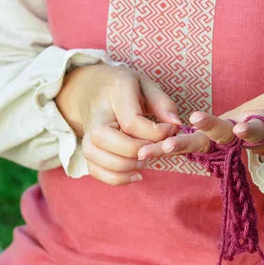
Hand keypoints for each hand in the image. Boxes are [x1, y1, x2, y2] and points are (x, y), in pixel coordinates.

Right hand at [56, 63, 180, 185]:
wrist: (94, 89)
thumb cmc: (127, 88)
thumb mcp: (148, 86)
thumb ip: (163, 104)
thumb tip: (175, 124)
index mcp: (115, 93)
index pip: (131, 121)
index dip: (155, 133)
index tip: (170, 131)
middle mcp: (97, 113)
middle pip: (104, 138)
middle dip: (134, 151)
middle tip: (153, 150)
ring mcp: (87, 132)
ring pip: (93, 154)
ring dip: (122, 167)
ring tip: (143, 163)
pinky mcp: (87, 148)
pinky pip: (94, 169)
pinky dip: (115, 178)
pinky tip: (135, 174)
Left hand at [137, 88, 263, 159]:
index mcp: (259, 128)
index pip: (254, 130)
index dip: (249, 131)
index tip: (242, 129)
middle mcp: (236, 138)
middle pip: (217, 140)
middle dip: (196, 140)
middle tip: (172, 144)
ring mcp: (222, 140)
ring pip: (197, 145)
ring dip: (172, 148)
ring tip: (148, 152)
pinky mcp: (210, 137)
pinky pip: (187, 143)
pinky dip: (166, 146)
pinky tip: (144, 150)